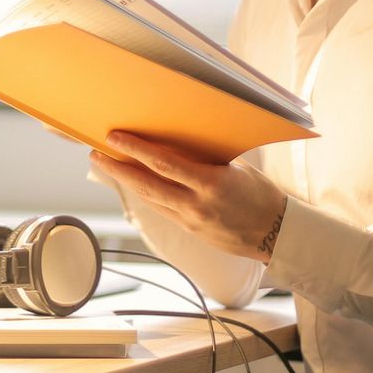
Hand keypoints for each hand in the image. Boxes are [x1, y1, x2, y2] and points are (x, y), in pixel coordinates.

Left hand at [91, 131, 288, 262]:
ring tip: (108, 165)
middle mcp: (196, 204)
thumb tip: (180, 140)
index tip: (115, 137)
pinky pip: (161, 209)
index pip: (164, 163)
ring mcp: (191, 221)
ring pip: (149, 199)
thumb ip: (207, 157)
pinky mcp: (190, 230)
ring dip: (125, 182)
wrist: (276, 234)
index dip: (135, 150)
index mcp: (211, 183)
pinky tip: (133, 182)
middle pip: (146, 184)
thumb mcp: (238, 169)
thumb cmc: (261, 195)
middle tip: (95, 154)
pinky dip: (145, 194)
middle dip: (117, 168)